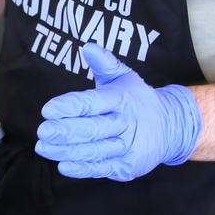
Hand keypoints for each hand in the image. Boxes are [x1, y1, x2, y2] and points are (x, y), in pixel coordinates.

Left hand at [35, 44, 201, 181]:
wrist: (170, 126)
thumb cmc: (137, 99)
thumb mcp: (123, 77)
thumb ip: (104, 63)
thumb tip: (87, 46)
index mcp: (121, 99)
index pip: (92, 102)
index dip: (69, 106)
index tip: (47, 110)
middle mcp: (126, 123)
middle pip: (93, 129)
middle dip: (65, 131)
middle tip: (43, 132)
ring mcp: (128, 147)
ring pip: (95, 151)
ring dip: (67, 151)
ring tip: (44, 148)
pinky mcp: (127, 166)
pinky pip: (102, 168)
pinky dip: (82, 168)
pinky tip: (64, 165)